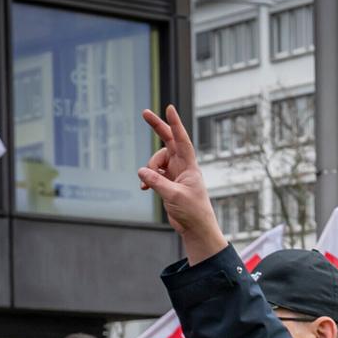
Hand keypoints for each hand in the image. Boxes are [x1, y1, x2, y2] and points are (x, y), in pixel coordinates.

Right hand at [137, 105, 225, 264]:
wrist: (196, 229)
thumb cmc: (192, 212)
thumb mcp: (174, 196)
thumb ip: (157, 182)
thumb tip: (141, 172)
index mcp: (189, 167)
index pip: (182, 140)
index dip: (175, 124)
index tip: (169, 108)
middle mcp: (183, 167)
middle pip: (168, 142)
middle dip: (157, 128)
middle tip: (144, 113)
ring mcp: (175, 174)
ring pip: (156, 161)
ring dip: (148, 169)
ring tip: (147, 184)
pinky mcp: (168, 183)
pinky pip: (153, 174)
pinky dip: (147, 178)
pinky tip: (144, 188)